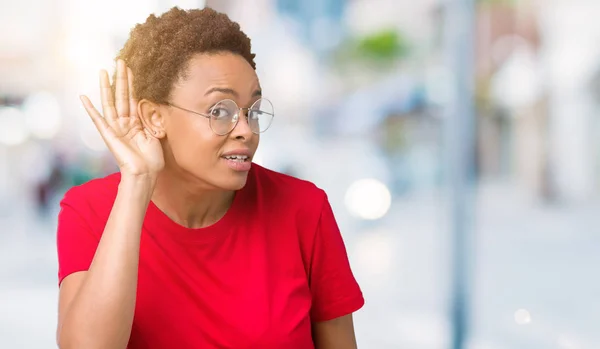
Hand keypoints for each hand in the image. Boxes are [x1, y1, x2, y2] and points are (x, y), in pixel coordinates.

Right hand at [80, 60, 164, 178]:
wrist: (146, 174)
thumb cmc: (152, 159)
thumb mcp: (156, 134)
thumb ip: (151, 119)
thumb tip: (152, 104)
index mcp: (136, 122)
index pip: (133, 98)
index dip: (132, 83)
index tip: (131, 67)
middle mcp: (124, 123)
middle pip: (121, 96)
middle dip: (121, 78)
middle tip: (120, 60)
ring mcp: (115, 128)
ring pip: (111, 103)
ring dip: (107, 87)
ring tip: (104, 71)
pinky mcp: (109, 135)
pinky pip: (98, 120)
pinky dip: (90, 109)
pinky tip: (83, 97)